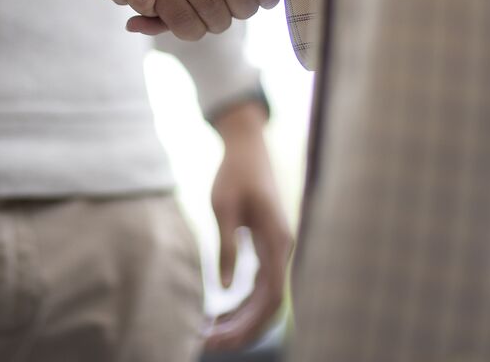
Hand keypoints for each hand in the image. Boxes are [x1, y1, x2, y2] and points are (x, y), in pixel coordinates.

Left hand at [205, 100, 292, 351]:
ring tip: (209, 336)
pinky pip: (259, 286)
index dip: (249, 324)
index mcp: (277, 241)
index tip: (220, 338)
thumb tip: (222, 289)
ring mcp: (276, 251)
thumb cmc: (234, 172)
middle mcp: (282, 250)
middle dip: (243, 329)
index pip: (272, 298)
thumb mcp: (223, 206)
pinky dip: (242, 305)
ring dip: (241, 320)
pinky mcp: (266, 248)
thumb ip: (226, 246)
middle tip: (208, 345)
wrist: (247, 147)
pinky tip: (219, 316)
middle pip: (270, 306)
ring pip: (265, 299)